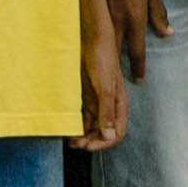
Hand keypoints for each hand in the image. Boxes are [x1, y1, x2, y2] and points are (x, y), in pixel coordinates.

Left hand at [75, 13, 127, 151]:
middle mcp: (110, 106)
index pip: (117, 133)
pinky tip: (68, 126)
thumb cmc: (102, 61)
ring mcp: (98, 100)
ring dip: (83, 133)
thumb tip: (109, 135)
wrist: (91, 39)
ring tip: (69, 139)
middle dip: (91, 140)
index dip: (104, 143)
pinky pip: (84, 114)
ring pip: (92, 124)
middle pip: (104, 131)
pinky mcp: (87, 94)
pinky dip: (78, 122)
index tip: (87, 147)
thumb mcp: (104, 88)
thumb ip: (106, 111)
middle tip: (75, 144)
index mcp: (120, 105)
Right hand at [96, 0, 170, 84]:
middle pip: (117, 52)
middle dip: (118, 68)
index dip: (138, 67)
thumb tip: (168, 34)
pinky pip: (94, 30)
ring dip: (106, 57)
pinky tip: (93, 47)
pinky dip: (95, 41)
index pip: (136, 51)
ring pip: (103, 43)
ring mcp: (101, 15)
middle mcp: (117, 21)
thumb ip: (159, 15)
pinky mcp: (91, 7)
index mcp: (135, 19)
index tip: (138, 79)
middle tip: (119, 84)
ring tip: (105, 71)